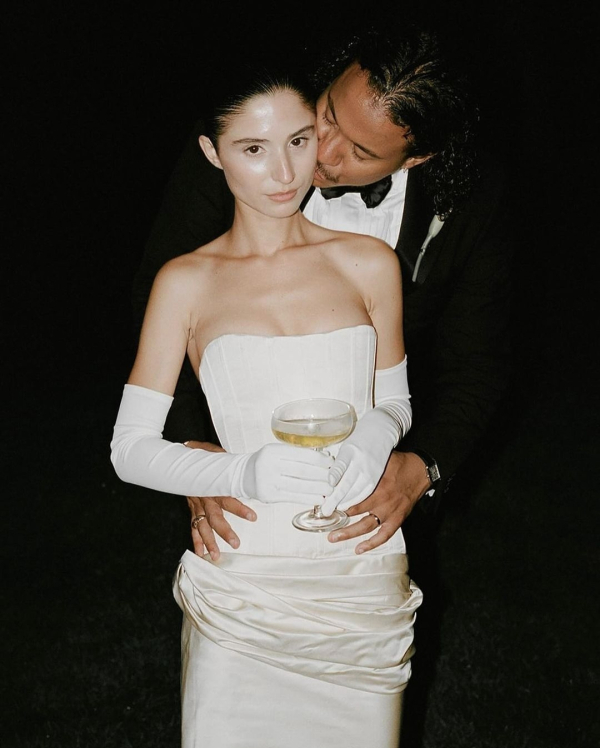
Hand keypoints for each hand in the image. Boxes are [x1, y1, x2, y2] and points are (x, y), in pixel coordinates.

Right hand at [185, 441, 255, 560]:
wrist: (178, 458)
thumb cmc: (199, 456)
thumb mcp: (215, 454)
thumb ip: (228, 462)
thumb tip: (247, 465)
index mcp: (212, 484)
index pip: (227, 498)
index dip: (239, 508)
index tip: (252, 517)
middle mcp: (204, 497)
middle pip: (214, 517)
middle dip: (224, 531)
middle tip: (235, 543)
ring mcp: (196, 505)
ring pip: (202, 526)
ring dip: (209, 541)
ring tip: (215, 555)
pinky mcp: (192, 509)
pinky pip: (193, 526)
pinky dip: (196, 541)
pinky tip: (200, 553)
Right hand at [242, 443, 333, 503]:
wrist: (243, 475)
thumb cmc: (266, 461)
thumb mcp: (277, 451)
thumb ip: (297, 454)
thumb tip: (325, 458)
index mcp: (273, 450)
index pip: (301, 455)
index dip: (320, 460)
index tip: (332, 463)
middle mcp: (268, 465)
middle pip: (302, 471)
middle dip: (322, 475)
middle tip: (335, 478)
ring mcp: (267, 482)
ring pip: (299, 486)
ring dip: (318, 488)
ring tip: (331, 490)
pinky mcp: (268, 496)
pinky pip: (293, 497)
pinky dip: (308, 498)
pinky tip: (319, 498)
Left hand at [327, 451, 430, 553]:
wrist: (421, 470)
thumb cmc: (399, 463)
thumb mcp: (379, 459)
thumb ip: (363, 466)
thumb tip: (343, 466)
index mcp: (377, 485)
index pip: (352, 496)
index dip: (338, 501)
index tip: (326, 504)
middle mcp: (383, 500)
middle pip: (356, 512)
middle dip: (339, 519)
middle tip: (325, 522)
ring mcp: (390, 511)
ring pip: (367, 526)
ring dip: (350, 533)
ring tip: (335, 538)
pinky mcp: (398, 518)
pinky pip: (385, 535)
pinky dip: (372, 543)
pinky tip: (360, 549)